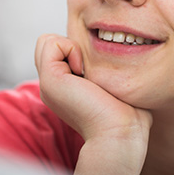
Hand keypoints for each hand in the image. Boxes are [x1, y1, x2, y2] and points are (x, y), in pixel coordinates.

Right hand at [35, 34, 151, 174]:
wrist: (119, 134)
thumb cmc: (127, 114)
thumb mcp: (114, 86)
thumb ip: (106, 70)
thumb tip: (123, 50)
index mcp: (63, 89)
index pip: (57, 51)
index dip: (77, 50)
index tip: (95, 73)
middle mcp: (52, 87)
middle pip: (49, 44)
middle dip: (70, 45)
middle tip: (88, 68)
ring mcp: (47, 84)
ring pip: (46, 40)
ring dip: (70, 46)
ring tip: (85, 70)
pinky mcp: (50, 80)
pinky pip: (50, 42)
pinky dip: (71, 48)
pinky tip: (83, 70)